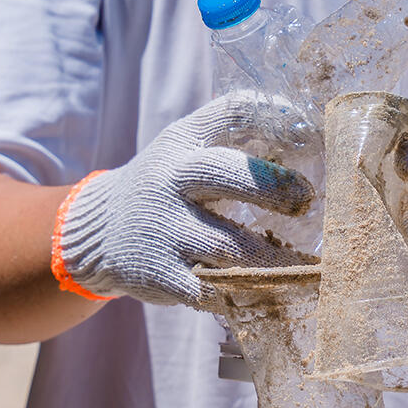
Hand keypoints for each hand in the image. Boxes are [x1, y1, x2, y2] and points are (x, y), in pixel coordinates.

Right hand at [52, 93, 315, 308]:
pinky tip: (269, 294)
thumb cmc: (166, 183)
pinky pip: (211, 290)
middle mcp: (173, 182)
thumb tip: (299, 121)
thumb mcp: (187, 143)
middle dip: (274, 187)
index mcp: (186, 145)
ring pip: (230, 246)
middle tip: (306, 201)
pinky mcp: (162, 275)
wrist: (97, 231)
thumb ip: (235, 127)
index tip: (310, 137)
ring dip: (276, 260)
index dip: (275, 118)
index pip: (231, 112)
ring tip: (309, 267)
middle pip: (227, 174)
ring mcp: (166, 231)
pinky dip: (244, 295)